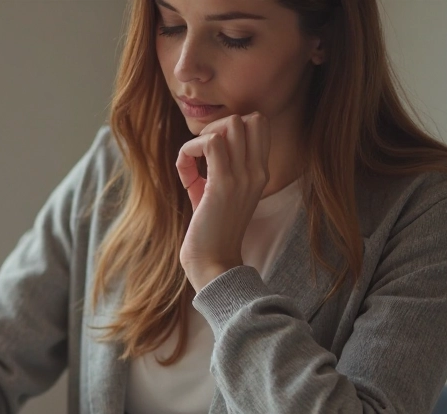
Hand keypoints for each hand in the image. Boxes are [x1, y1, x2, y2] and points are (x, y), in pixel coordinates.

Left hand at [176, 112, 269, 289]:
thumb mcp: (215, 193)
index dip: (233, 126)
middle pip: (250, 118)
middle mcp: (257, 172)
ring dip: (204, 135)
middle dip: (218, 125)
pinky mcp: (223, 185)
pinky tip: (186, 170)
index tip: (212, 149)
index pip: (260, 124)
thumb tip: (191, 151)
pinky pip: (210, 143)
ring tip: (194, 161)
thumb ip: (211, 169)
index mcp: (260, 172)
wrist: (214, 262)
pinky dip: (191, 149)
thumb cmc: (210, 230)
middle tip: (201, 152)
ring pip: (231, 124)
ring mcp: (243, 177)